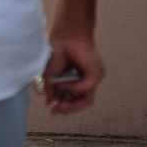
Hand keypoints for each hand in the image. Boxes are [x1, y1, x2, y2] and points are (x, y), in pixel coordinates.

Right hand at [41, 0, 102, 114]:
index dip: (63, 107)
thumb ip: (51, 89)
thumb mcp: (49, 75)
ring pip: (87, 100)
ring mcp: (93, 78)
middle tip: (55, 110)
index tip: (51, 110)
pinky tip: (63, 83)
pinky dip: (73, 87)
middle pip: (82, 102)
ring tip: (59, 102)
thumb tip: (49, 102)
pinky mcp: (97, 74)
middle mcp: (86, 80)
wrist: (65, 36)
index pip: (74, 99)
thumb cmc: (56, 51)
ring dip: (72, 103)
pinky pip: (86, 88)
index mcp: (76, 80)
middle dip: (68, 108)